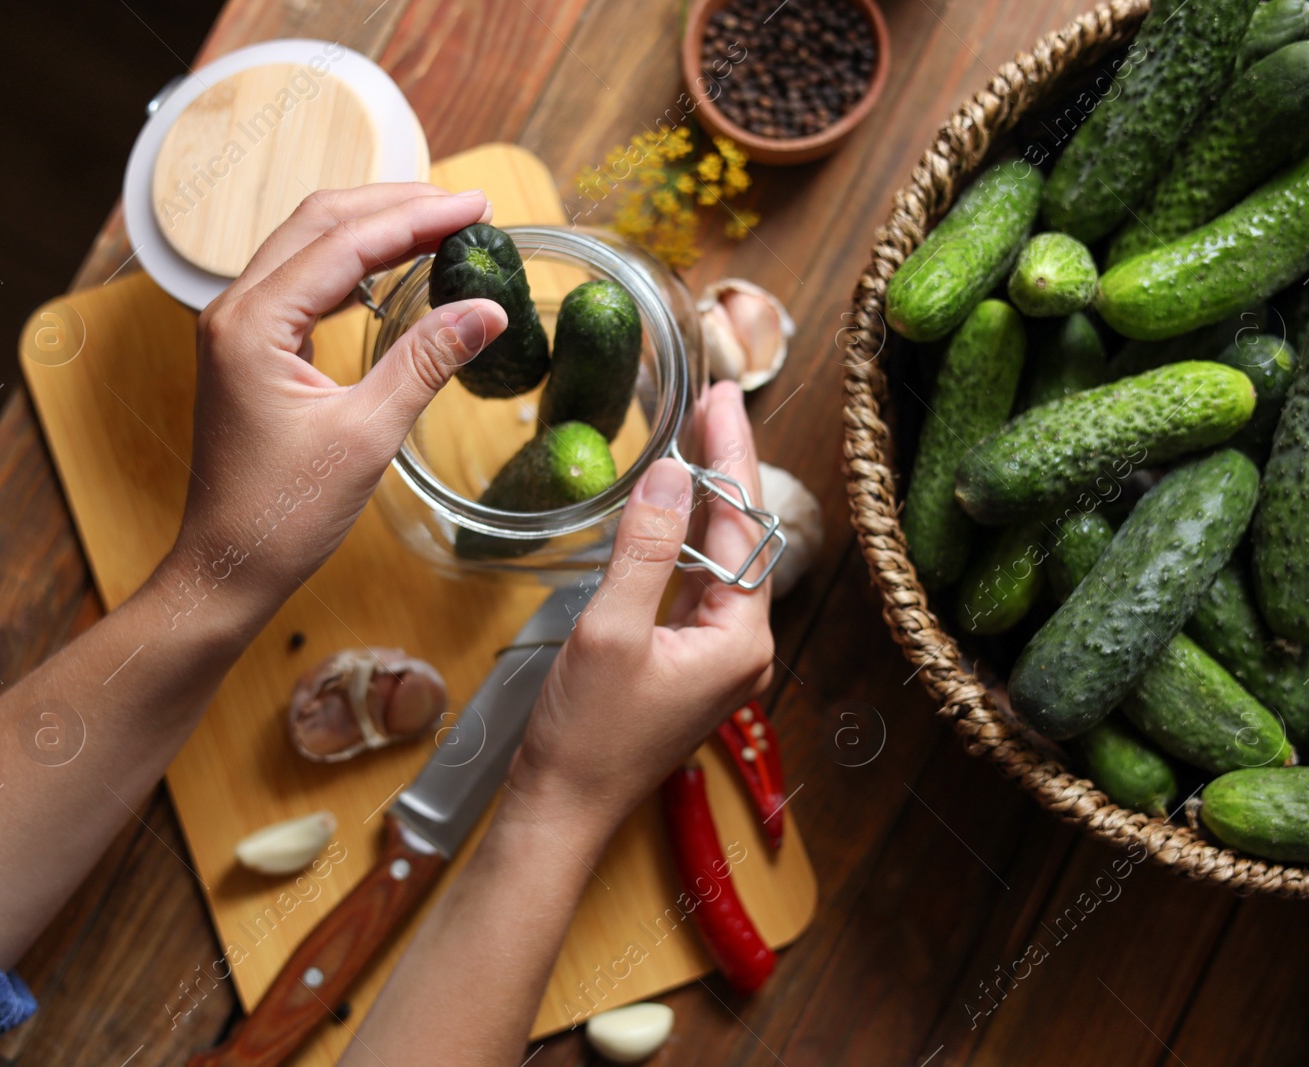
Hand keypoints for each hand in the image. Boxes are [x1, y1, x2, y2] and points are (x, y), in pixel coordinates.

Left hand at [161, 184, 508, 623]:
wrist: (228, 567)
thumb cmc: (283, 513)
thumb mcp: (367, 434)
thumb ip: (426, 362)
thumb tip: (487, 310)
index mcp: (252, 323)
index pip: (345, 242)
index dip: (416, 217)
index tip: (476, 207)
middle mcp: (235, 311)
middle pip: (320, 223)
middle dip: (395, 207)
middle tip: (466, 208)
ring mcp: (238, 328)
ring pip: (310, 248)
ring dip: (375, 230)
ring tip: (440, 229)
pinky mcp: (251, 350)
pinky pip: (304, 285)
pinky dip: (354, 268)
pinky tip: (395, 272)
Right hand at [509, 381, 774, 840]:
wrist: (563, 809)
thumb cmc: (586, 736)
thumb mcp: (611, 631)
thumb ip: (643, 549)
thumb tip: (669, 474)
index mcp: (739, 640)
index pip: (744, 528)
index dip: (732, 457)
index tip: (721, 398)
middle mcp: (743, 649)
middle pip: (741, 539)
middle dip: (726, 469)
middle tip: (711, 401)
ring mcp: (718, 659)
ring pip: (719, 561)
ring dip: (706, 502)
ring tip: (697, 435)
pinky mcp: (689, 666)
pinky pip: (696, 588)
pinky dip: (683, 543)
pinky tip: (671, 510)